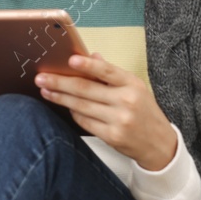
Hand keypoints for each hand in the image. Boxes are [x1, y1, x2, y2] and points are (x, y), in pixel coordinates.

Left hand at [35, 54, 177, 170]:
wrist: (159, 144)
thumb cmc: (144, 111)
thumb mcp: (135, 88)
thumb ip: (112, 74)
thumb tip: (93, 56)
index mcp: (132, 84)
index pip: (106, 71)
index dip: (87, 65)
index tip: (69, 60)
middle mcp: (127, 101)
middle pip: (86, 89)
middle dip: (60, 82)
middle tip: (41, 77)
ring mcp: (119, 120)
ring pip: (81, 106)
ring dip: (60, 98)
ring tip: (45, 91)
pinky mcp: (112, 136)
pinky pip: (84, 122)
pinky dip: (73, 113)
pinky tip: (65, 107)